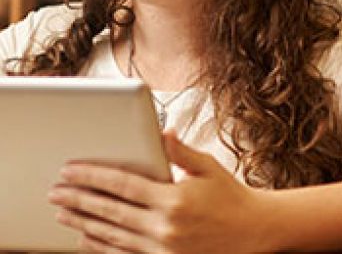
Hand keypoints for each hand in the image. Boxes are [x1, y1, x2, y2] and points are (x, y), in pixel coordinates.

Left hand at [48, 132, 269, 252]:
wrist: (252, 232)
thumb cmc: (231, 197)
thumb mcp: (209, 168)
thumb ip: (180, 152)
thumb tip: (162, 132)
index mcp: (174, 199)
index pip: (122, 185)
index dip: (92, 176)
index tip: (70, 171)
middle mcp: (164, 227)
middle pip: (109, 211)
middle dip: (78, 200)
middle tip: (55, 191)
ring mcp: (162, 249)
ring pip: (111, 235)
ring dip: (83, 223)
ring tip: (62, 212)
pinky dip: (101, 246)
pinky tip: (86, 237)